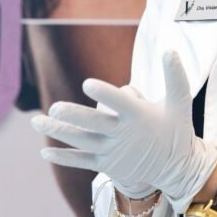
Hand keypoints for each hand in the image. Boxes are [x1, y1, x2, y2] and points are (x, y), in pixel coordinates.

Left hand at [30, 50, 216, 213]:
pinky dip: (64, 158)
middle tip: (55, 108)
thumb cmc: (176, 128)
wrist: (176, 168)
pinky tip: (45, 153)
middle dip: (75, 117)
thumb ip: (175, 75)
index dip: (104, 94)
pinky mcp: (107, 164)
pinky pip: (82, 161)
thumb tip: (169, 49)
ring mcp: (113, 151)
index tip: (86, 84)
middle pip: (95, 125)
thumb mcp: (180, 102)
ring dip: (59, 133)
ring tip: (36, 122)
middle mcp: (124, 135)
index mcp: (140, 116)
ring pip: (82, 142)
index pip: (120, 103)